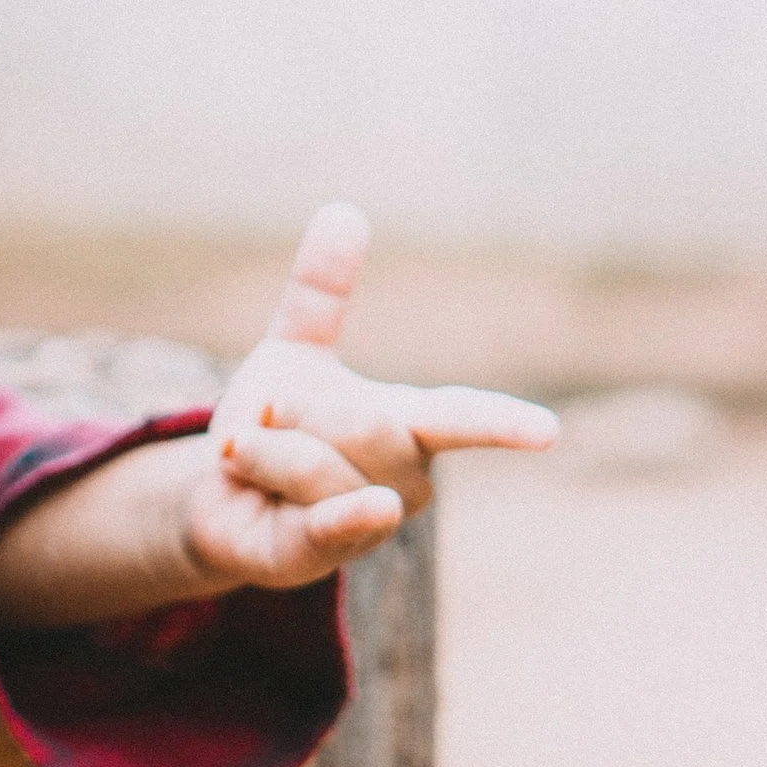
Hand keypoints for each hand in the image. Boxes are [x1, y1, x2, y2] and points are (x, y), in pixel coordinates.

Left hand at [185, 202, 556, 589]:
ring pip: (320, 462)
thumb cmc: (273, 429)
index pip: (464, 417)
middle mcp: (403, 478)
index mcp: (410, 425)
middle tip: (265, 418)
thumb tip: (344, 209)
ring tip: (249, 457)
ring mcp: (369, 524)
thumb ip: (320, 290)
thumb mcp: (293, 352)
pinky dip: (344, 513)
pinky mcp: (324, 557)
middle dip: (295, 406)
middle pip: (360, 420)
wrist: (216, 499)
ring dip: (264, 447)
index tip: (550, 433)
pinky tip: (362, 509)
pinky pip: (335, 523)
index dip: (504, 423)